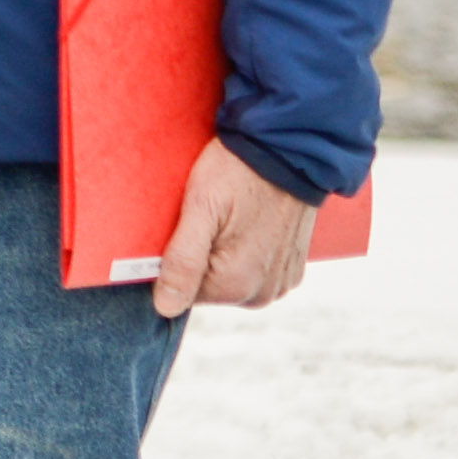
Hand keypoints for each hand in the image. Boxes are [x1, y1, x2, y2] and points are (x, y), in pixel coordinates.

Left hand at [150, 136, 314, 318]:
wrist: (289, 150)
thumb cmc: (238, 173)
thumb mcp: (200, 208)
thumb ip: (183, 261)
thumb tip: (165, 308)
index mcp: (237, 285)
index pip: (180, 291)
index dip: (169, 260)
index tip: (177, 227)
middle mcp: (263, 293)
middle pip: (206, 287)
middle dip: (196, 257)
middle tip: (203, 217)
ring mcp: (281, 283)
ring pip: (228, 279)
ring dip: (220, 255)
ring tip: (225, 218)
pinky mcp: (292, 269)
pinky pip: (253, 271)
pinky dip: (242, 252)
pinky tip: (243, 224)